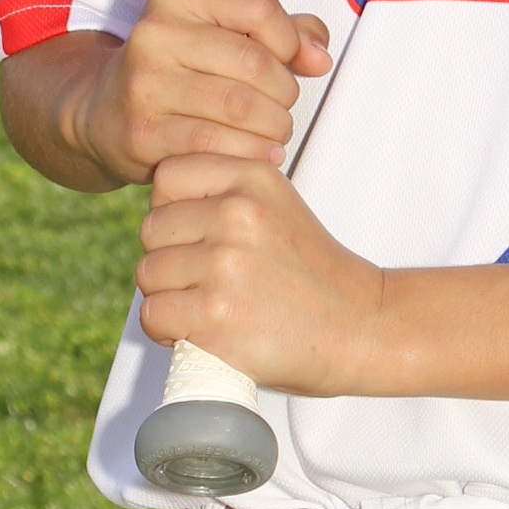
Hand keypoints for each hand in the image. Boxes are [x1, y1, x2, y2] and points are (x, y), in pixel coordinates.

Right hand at [76, 0, 330, 185]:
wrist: (103, 112)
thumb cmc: (181, 68)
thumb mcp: (222, 33)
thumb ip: (282, 32)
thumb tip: (320, 56)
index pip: (258, 7)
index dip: (289, 39)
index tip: (290, 60)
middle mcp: (154, 33)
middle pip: (254, 63)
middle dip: (284, 91)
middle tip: (283, 107)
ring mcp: (143, 84)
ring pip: (239, 107)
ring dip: (273, 126)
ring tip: (275, 132)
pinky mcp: (142, 132)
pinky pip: (215, 144)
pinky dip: (249, 152)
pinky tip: (258, 153)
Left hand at [135, 151, 389, 397]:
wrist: (361, 327)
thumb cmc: (314, 274)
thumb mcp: (278, 206)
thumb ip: (224, 193)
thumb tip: (160, 208)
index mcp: (252, 178)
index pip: (167, 177)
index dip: (172, 211)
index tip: (198, 237)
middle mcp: (236, 213)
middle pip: (151, 229)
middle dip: (168, 258)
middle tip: (205, 280)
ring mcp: (224, 263)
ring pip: (148, 273)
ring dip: (168, 297)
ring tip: (208, 307)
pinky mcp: (214, 313)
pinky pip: (153, 315)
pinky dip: (169, 331)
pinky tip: (203, 331)